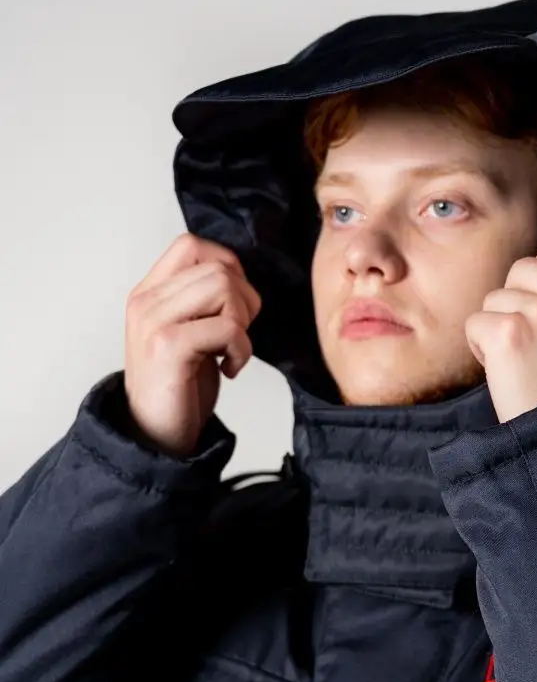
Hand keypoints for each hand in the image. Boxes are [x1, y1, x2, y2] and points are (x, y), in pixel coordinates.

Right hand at [123, 232, 260, 457]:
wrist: (154, 435)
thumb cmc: (178, 386)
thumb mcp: (186, 332)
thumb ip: (200, 301)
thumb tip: (240, 279)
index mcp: (150, 292)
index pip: (192, 245)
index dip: (227, 267)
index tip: (232, 307)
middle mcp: (147, 301)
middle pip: (217, 266)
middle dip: (244, 301)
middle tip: (237, 335)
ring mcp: (154, 322)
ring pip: (223, 287)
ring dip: (242, 322)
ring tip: (230, 351)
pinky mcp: (168, 347)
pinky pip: (227, 327)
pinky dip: (241, 349)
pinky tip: (229, 369)